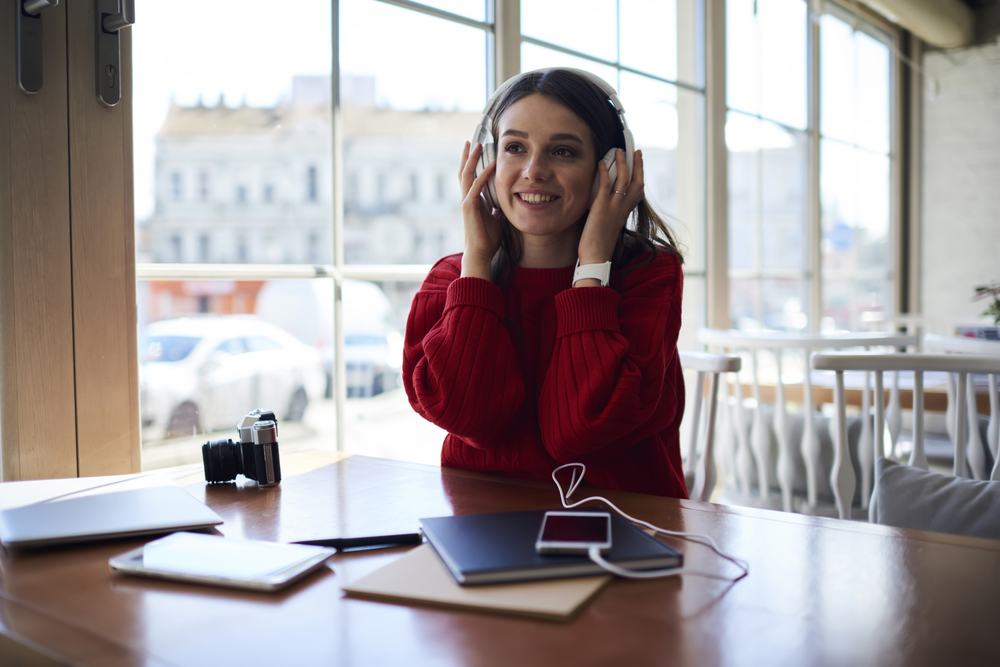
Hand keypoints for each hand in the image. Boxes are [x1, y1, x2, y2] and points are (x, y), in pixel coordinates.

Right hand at [459, 141, 500, 278]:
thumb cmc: (488, 238)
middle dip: (468, 156)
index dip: (472, 163)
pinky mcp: (469, 207)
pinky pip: (476, 187)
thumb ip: (496, 209)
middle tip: (472, 140)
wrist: (481, 252)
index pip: (470, 177)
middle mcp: (467, 198)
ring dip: (472, 159)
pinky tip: (491, 164)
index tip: (476, 150)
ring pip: (466, 175)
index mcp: (472, 200)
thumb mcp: (496, 219)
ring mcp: (466, 202)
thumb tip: (501, 205)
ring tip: (478, 145)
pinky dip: (484, 174)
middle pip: (464, 172)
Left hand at [578, 149, 644, 265]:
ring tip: (619, 151)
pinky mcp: (602, 207)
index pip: (637, 191)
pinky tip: (602, 163)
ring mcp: (614, 207)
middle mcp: (623, 208)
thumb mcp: (608, 227)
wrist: (596, 257)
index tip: (638, 166)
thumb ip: (609, 214)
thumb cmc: (599, 246)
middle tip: (636, 152)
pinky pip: (605, 185)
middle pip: (636, 182)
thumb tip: (603, 206)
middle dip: (637, 166)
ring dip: (622, 164)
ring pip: (623, 180)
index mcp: (625, 213)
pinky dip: (604, 173)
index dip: (639, 177)